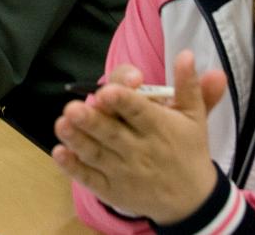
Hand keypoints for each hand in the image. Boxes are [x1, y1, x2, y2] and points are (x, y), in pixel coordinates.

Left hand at [53, 51, 227, 223]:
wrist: (192, 200)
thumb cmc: (188, 148)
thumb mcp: (194, 116)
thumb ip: (188, 85)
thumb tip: (186, 54)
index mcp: (159, 127)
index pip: (139, 111)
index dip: (123, 101)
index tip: (107, 91)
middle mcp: (140, 149)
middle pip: (112, 132)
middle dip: (92, 121)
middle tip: (72, 108)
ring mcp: (123, 171)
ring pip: (96, 154)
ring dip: (78, 140)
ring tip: (61, 124)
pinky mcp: (112, 189)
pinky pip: (90, 178)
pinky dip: (74, 167)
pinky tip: (60, 153)